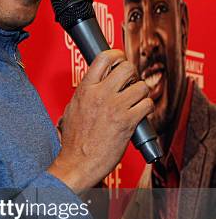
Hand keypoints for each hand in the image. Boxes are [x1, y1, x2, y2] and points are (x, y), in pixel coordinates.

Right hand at [48, 49, 152, 190]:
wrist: (77, 163)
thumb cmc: (74, 142)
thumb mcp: (72, 109)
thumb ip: (85, 93)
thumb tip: (95, 84)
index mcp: (85, 89)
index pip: (104, 58)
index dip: (117, 55)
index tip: (120, 60)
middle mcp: (100, 94)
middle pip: (127, 67)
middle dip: (132, 73)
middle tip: (129, 82)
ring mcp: (115, 107)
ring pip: (141, 86)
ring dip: (141, 93)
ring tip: (134, 102)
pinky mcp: (128, 122)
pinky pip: (147, 105)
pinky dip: (146, 109)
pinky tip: (138, 114)